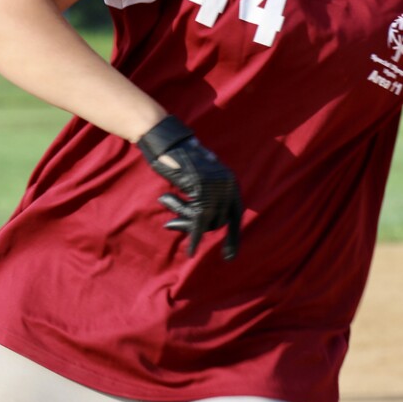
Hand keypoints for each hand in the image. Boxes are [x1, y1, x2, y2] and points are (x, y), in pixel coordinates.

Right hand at [137, 116, 241, 259]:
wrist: (168, 145)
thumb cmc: (180, 162)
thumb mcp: (199, 182)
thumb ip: (208, 199)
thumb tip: (208, 226)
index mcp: (231, 182)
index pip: (236, 215)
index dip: (233, 237)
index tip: (230, 257)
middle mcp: (228, 184)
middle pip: (218, 221)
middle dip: (197, 227)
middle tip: (172, 224)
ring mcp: (216, 186)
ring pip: (205, 221)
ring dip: (183, 220)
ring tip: (166, 201)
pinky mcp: (201, 190)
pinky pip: (197, 221)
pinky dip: (193, 237)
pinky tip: (191, 252)